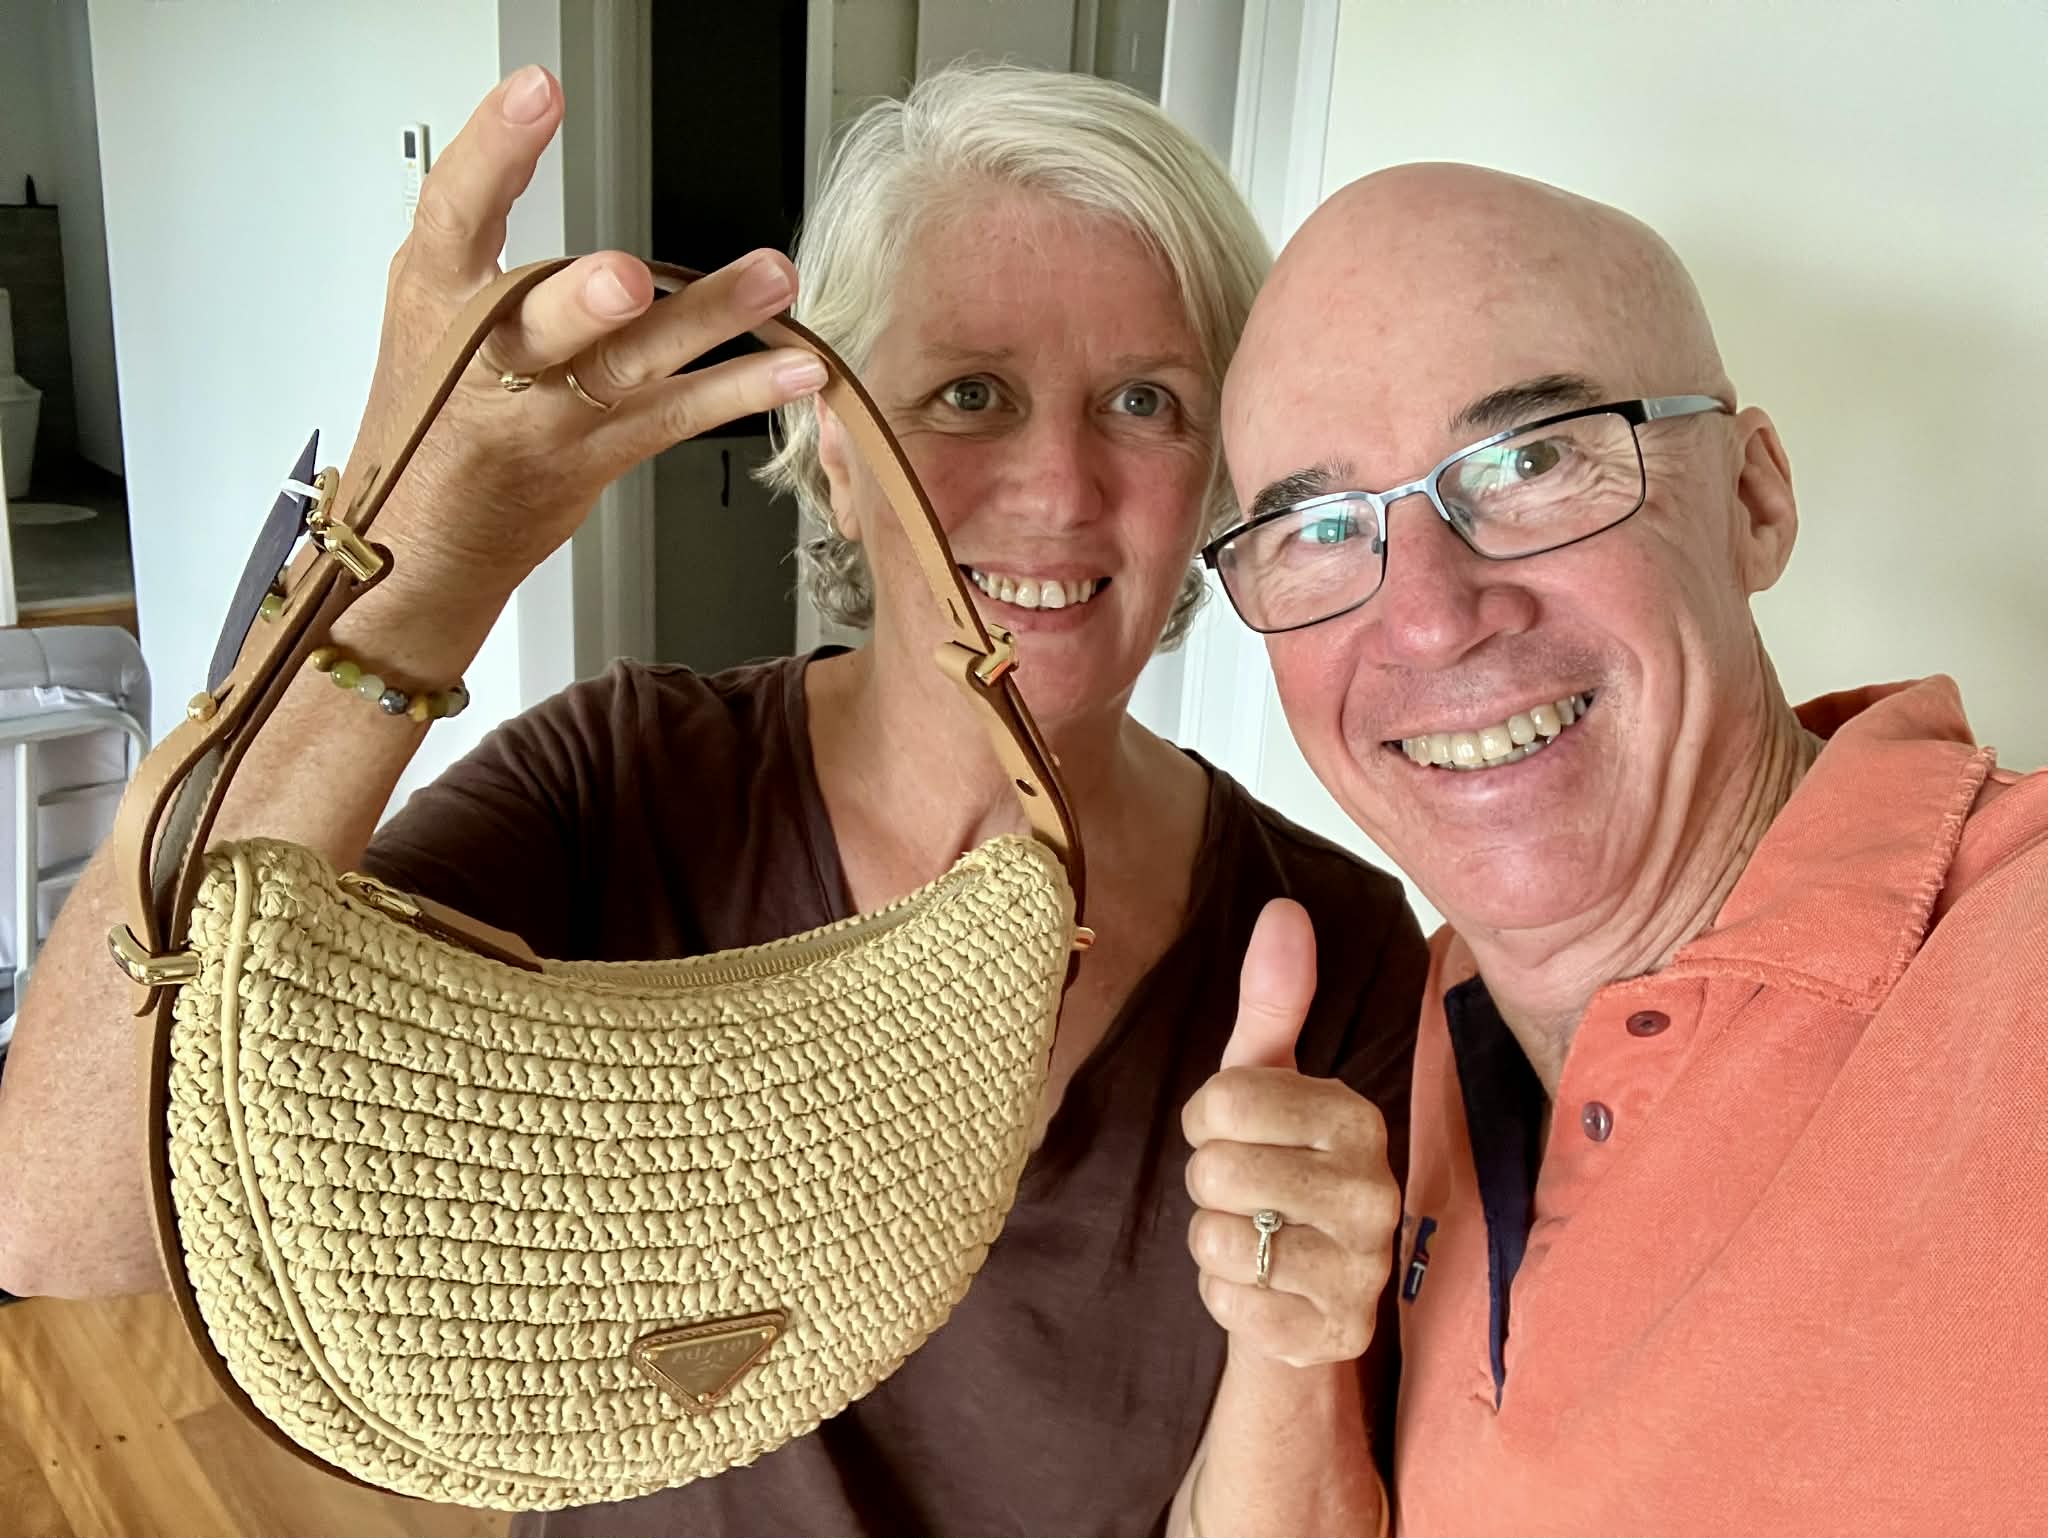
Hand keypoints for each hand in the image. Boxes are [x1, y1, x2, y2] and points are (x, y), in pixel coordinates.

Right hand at [354, 65, 826, 615]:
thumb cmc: (432, 415)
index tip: (535, 94)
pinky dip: (740, 391)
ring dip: (708, 321)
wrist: (420, 542)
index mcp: (437, 300)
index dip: (491, 151)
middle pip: (540, 320)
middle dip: (585, 300)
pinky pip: (678, 418)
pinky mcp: (598, 457)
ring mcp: (549, 417)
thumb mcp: (427, 311)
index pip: (453, 212)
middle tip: (629, 277)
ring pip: (629, 365)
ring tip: (770, 284)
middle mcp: (493, 359)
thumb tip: (515, 136)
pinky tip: (794, 371)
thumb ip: (476, 234)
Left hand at [1182, 899, 1399, 1367]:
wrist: (1304, 1286)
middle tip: (1244, 1190)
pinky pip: (1229, 1303)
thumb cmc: (1277, 1163)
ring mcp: (1361, 1268)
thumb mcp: (1266, 1080)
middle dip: (1207, 1183)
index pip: (1223, 1101)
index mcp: (1355, 1117)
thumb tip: (1284, 909)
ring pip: (1219, 1240)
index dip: (1206, 1120)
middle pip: (1216, 1171)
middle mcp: (1373, 1192)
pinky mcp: (1336, 1334)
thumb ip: (1272, 1000)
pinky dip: (1223, 1294)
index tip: (1233, 1132)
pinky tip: (1260, 1285)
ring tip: (1253, 1234)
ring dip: (1212, 1240)